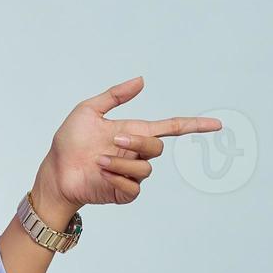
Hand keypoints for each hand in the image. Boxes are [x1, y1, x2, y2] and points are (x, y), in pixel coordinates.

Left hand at [34, 75, 223, 208]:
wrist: (55, 172)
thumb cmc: (69, 142)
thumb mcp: (89, 111)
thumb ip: (115, 96)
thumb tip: (141, 80)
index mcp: (133, 132)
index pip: (171, 128)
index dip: (194, 126)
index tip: (216, 125)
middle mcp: (135, 153)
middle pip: (157, 147)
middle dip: (138, 143)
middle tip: (114, 141)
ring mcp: (130, 174)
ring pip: (145, 169)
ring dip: (120, 163)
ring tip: (97, 161)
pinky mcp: (123, 192)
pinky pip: (133, 187)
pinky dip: (117, 179)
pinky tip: (101, 174)